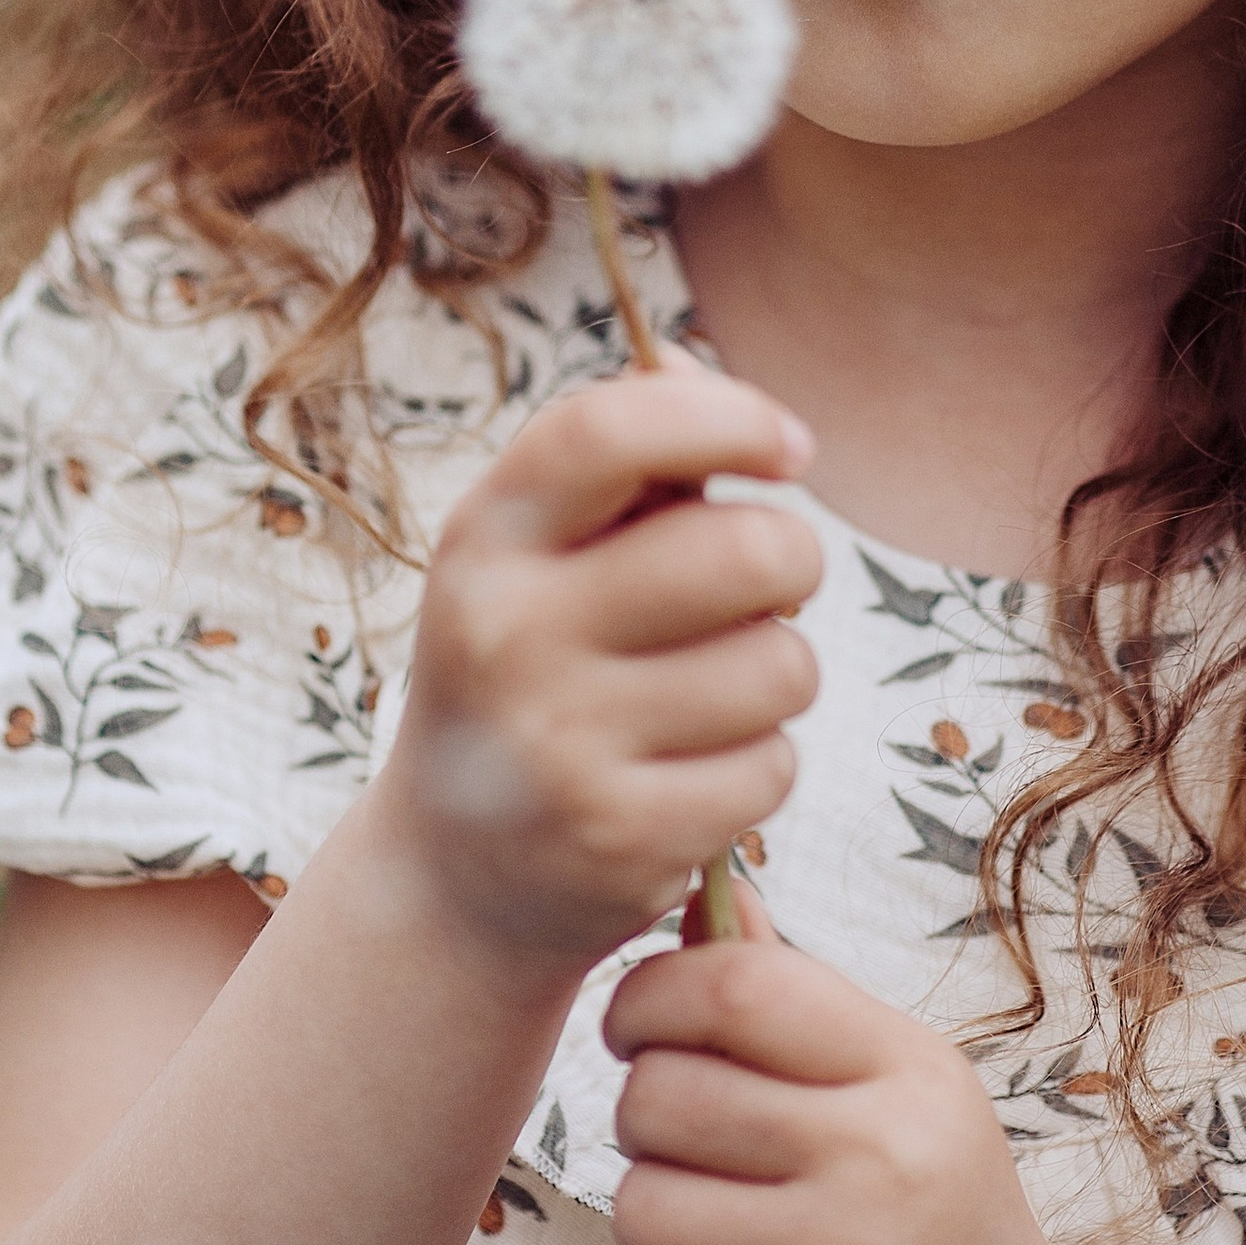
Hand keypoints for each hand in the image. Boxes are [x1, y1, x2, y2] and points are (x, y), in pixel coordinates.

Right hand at [368, 353, 824, 980]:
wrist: (453, 870)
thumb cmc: (528, 666)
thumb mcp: (536, 552)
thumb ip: (624, 457)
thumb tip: (706, 374)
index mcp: (486, 537)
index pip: (607, 432)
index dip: (726, 417)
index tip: (792, 446)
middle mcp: (507, 633)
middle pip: (742, 551)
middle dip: (791, 559)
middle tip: (766, 584)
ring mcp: (560, 744)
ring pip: (779, 665)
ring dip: (775, 674)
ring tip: (708, 694)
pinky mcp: (619, 839)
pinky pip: (772, 767)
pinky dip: (757, 767)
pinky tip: (690, 776)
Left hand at [603, 883, 1067, 1244]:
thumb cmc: (935, 1222)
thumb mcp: (898, 1092)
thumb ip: (793, 998)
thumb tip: (706, 892)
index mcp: (911, 1070)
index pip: (736, 985)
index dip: (650, 996)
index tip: (637, 1029)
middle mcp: (886, 1159)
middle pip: (664, 1093)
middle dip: (645, 1119)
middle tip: (693, 1153)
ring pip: (641, 1204)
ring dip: (654, 1226)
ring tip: (722, 1243)